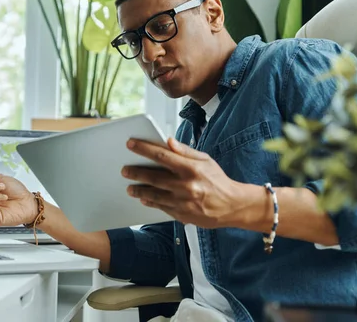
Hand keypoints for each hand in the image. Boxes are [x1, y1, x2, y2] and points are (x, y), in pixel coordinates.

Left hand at [121, 137, 246, 227]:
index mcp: (191, 169)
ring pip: (155, 195)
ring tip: (130, 188)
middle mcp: (186, 186)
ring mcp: (183, 202)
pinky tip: (143, 199)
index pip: (162, 155)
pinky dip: (151, 203)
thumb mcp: (205, 160)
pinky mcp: (182, 215)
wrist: (232, 206)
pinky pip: (162, 208)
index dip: (144, 149)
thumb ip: (185, 151)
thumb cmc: (217, 180)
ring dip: (139, 191)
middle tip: (124, 170)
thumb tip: (168, 141)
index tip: (130, 144)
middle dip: (136, 172)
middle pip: (154, 177)